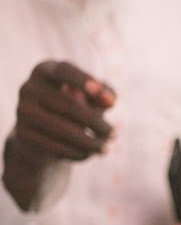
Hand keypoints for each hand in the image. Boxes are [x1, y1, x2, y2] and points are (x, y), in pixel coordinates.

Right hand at [2, 60, 115, 210]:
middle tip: (114, 134)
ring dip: (90, 142)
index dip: (84, 82)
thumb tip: (110, 100)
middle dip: (97, 123)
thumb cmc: (73, 106)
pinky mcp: (22, 134)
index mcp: (45, 70)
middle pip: (70, 105)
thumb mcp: (91, 96)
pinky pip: (55, 147)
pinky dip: (76, 152)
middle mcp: (29, 87)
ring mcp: (22, 111)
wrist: (42, 133)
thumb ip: (105, 93)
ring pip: (63, 130)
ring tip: (105, 148)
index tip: (107, 98)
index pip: (64, 71)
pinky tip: (88, 154)